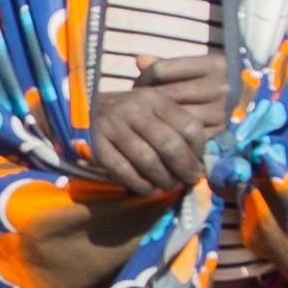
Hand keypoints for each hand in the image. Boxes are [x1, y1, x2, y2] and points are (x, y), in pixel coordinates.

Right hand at [80, 51, 235, 200]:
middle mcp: (135, 109)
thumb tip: (201, 161)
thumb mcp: (154, 108)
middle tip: (189, 181)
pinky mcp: (98, 145)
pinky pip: (124, 171)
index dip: (199, 150)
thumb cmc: (130, 113)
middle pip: (170, 145)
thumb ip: (177, 126)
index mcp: (156, 98)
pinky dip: (140, 184)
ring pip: (147, 160)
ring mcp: (114, 127)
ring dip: (163, 179)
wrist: (85, 108)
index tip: (200, 165)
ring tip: (169, 185)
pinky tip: (149, 188)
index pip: (189, 125)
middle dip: (184, 168)